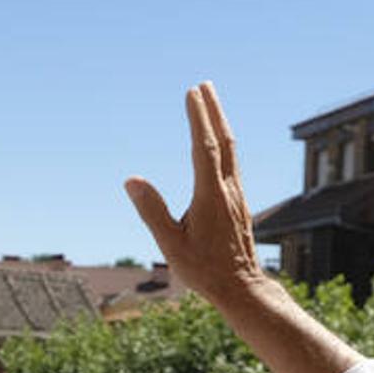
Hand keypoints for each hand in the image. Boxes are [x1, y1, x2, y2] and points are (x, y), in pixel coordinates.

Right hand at [125, 83, 266, 307]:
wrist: (241, 288)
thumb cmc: (204, 270)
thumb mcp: (171, 245)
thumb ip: (152, 211)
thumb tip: (132, 180)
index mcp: (210, 196)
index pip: (204, 147)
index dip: (198, 118)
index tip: (192, 92)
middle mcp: (228, 190)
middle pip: (223, 141)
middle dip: (213, 111)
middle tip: (204, 85)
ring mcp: (237, 196)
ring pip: (231, 152)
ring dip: (220, 124)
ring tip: (212, 104)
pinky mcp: (239, 204)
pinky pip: (232, 164)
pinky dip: (224, 145)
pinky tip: (220, 144)